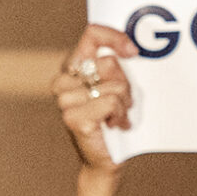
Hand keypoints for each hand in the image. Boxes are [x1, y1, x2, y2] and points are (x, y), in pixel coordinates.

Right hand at [54, 24, 137, 170]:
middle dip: (125, 84)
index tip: (132, 52)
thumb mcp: (117, 87)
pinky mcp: (74, 118)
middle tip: (122, 103)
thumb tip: (133, 50)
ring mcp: (65, 100)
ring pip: (114, 86)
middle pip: (109, 62)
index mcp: (72, 68)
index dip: (114, 37)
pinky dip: (120, 116)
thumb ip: (116, 67)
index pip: (92, 35)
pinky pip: (111, 103)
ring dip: (124, 104)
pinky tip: (115, 126)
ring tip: (117, 117)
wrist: (105, 160)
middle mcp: (63, 81)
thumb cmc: (113, 120)